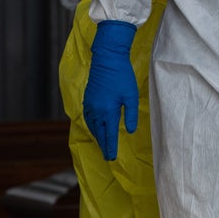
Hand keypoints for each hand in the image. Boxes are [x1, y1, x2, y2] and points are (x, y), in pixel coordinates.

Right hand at [83, 20, 138, 159]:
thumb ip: (130, 115)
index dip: (110, 148)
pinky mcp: (88, 98)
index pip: (109, 135)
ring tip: (102, 143)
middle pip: (99, 133)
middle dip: (103, 145)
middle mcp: (96, 111)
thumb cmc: (122, 76)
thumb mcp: (131, 96)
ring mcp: (90, 104)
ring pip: (92, 126)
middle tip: (107, 156)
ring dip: (97, 136)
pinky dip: (91, 125)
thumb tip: (129, 131)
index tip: (111, 158)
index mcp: (108, 112)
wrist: (108, 59)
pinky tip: (94, 126)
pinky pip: (88, 117)